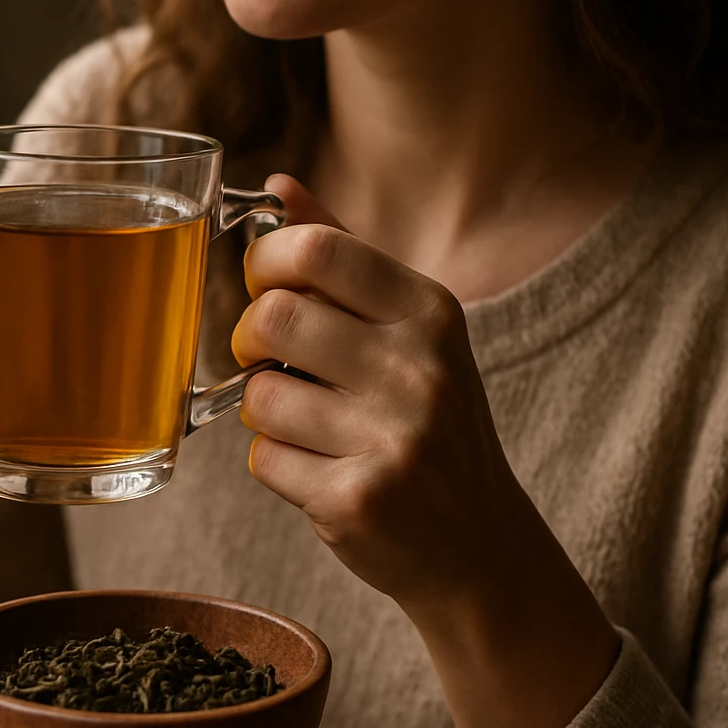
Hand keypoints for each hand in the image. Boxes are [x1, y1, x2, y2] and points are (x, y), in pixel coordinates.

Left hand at [234, 174, 618, 727]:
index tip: (265, 284)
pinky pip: (265, 461)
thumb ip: (342, 254)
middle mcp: (420, 369)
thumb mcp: (407, 329)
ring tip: (304, 422)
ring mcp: (393, 438)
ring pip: (258, 396)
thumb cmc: (425, 418)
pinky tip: (318, 470)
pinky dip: (274, 465)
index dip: (265, 262)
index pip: (315, 249)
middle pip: (273, 318)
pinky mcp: (359, 501)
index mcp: (429, 311)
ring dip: (262, 410)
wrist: (477, 543)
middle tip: (268, 359)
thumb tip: (279, 184)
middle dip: (250, 340)